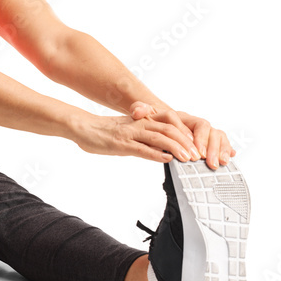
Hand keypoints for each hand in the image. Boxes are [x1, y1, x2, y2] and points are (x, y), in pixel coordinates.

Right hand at [75, 112, 199, 163]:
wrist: (82, 127)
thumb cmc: (103, 131)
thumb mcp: (128, 132)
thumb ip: (145, 138)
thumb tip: (162, 149)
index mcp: (142, 120)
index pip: (170, 123)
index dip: (186, 133)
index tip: (197, 145)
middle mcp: (139, 124)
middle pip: (170, 129)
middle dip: (187, 142)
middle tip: (198, 155)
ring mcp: (130, 133)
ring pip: (159, 137)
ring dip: (176, 148)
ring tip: (188, 158)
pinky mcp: (121, 143)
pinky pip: (142, 148)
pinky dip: (156, 153)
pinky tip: (167, 159)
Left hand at [129, 102, 235, 169]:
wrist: (158, 123)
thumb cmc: (153, 121)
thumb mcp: (144, 115)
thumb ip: (140, 110)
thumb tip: (137, 111)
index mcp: (185, 118)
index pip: (199, 125)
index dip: (200, 138)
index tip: (196, 152)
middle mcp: (197, 124)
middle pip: (212, 131)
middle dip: (211, 147)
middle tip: (207, 162)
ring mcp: (205, 132)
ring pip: (219, 137)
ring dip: (220, 150)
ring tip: (219, 164)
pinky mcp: (210, 141)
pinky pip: (223, 143)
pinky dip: (227, 149)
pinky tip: (229, 158)